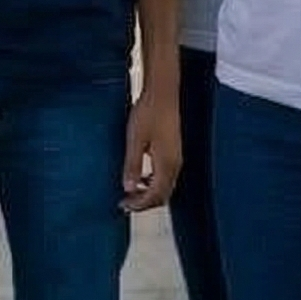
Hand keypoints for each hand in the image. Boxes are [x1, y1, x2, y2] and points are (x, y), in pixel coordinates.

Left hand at [120, 90, 181, 212]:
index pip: (155, 195)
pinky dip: (153, 182)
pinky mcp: (174, 151)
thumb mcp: (135, 140)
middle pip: (163, 195)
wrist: (163, 94)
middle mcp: (175, 164)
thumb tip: (128, 188)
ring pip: (165, 186)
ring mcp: (176, 158)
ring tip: (131, 192)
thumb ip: (133, 165)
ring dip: (149, 193)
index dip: (140, 204)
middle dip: (145, 203)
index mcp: (166, 164)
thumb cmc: (148, 113)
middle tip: (126, 203)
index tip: (124, 206)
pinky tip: (141, 176)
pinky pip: (166, 175)